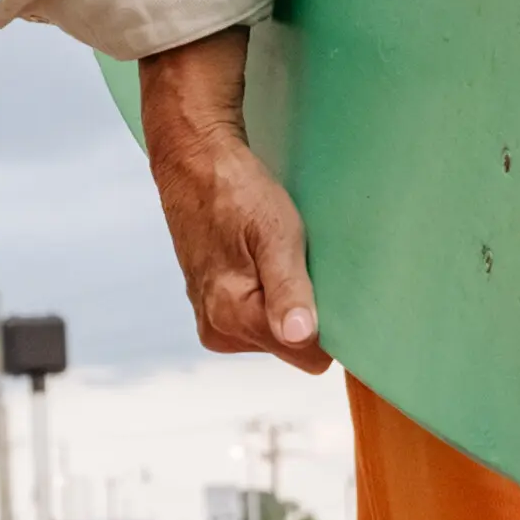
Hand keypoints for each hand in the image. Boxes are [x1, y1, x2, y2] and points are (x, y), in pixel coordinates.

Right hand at [142, 34, 327, 370]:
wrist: (194, 163)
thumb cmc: (238, 192)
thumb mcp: (277, 234)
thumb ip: (289, 291)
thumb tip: (300, 337)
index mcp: (232, 315)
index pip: (308, 355)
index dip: (325, 323)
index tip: (321, 282)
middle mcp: (217, 330)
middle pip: (291, 347)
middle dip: (302, 309)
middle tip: (294, 259)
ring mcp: (211, 322)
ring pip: (275, 334)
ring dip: (284, 300)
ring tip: (274, 255)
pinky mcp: (210, 310)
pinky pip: (258, 320)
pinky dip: (267, 295)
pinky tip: (258, 260)